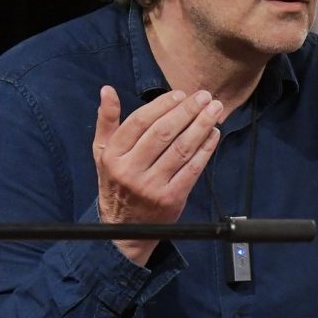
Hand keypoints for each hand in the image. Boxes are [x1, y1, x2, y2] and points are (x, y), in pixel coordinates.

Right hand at [94, 86, 222, 265]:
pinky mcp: (171, 198)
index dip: (163, 105)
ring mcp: (151, 185)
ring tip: (214, 110)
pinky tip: (214, 134)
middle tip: (205, 96)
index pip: (140, 122)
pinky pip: (192, 169)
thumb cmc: (115, 181)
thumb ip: (106, 121)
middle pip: (164, 133)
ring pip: (181, 149)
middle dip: (188, 111)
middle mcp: (130, 170)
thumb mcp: (102, 152)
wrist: (124, 227)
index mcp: (112, 155)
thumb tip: (108, 90)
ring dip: (201, 126)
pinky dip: (206, 149)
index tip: (181, 94)